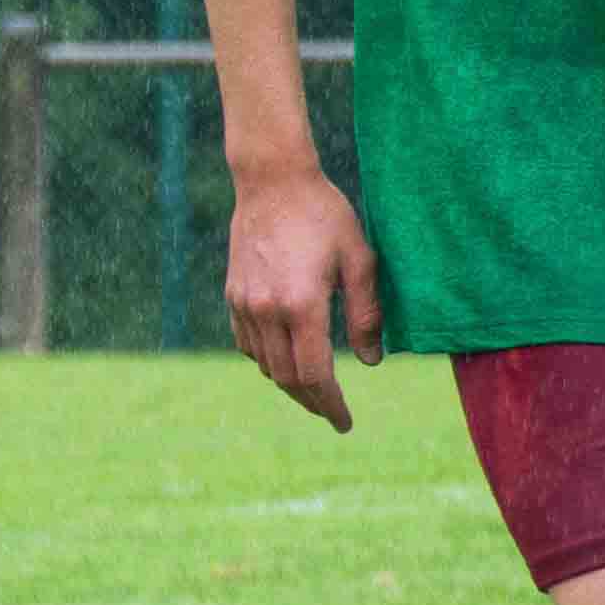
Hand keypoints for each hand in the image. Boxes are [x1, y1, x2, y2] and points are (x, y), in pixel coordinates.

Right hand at [224, 159, 383, 431]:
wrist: (272, 181)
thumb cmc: (324, 215)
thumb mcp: (360, 260)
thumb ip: (366, 315)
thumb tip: (370, 362)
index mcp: (302, 305)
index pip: (315, 374)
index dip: (331, 405)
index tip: (345, 423)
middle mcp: (267, 310)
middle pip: (287, 378)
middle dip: (312, 402)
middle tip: (333, 414)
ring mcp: (245, 303)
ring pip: (265, 364)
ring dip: (290, 383)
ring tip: (314, 389)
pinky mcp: (234, 294)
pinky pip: (247, 343)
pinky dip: (268, 360)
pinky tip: (286, 357)